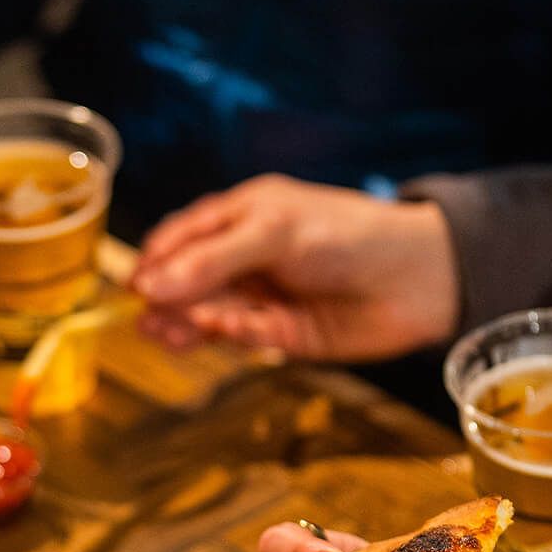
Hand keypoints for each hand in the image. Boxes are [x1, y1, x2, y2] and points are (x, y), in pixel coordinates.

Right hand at [131, 177, 460, 360]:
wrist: (416, 277)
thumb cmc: (347, 234)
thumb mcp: (272, 232)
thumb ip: (210, 261)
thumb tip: (147, 286)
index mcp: (243, 216)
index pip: (183, 237)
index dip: (157, 261)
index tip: (134, 287)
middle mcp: (248, 256)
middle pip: (191, 280)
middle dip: (169, 299)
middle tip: (148, 320)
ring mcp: (265, 296)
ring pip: (211, 312)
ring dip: (189, 323)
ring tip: (166, 335)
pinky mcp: (283, 335)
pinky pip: (244, 336)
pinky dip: (231, 333)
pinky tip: (221, 329)